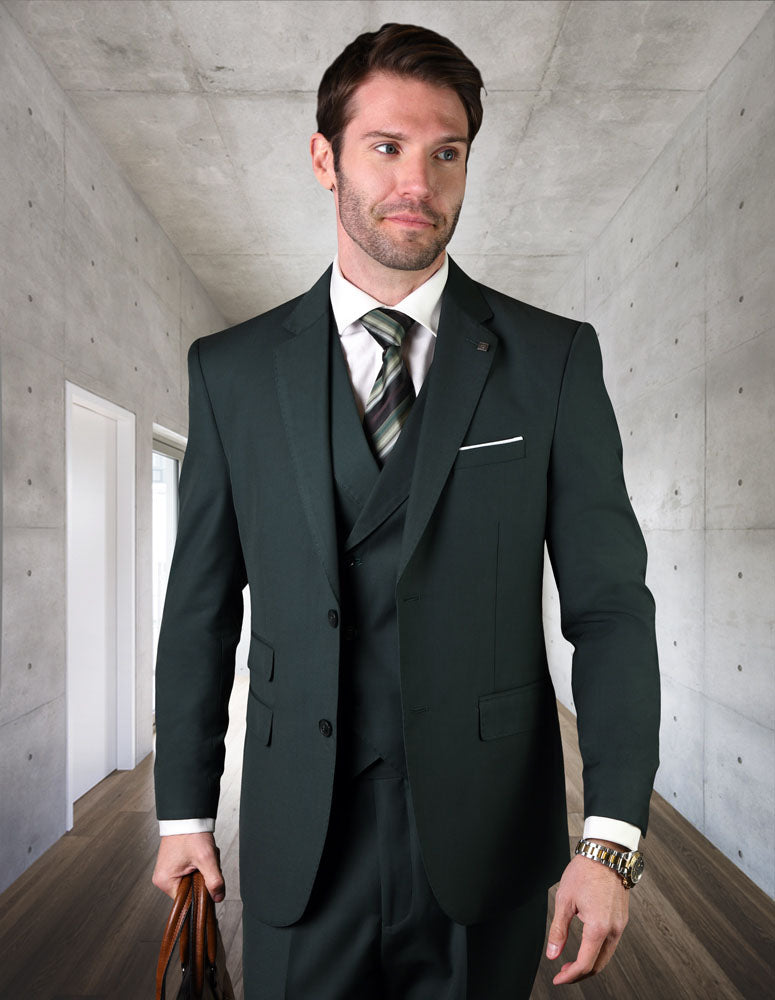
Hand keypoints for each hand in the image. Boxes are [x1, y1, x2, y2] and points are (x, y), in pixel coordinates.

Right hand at [152, 831, 224, 902]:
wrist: (187, 816)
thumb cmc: (191, 833)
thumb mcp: (206, 858)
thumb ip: (214, 880)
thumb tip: (218, 898)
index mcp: (165, 882)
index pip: (187, 901)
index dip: (202, 892)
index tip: (209, 880)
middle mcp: (163, 879)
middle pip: (191, 890)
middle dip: (203, 877)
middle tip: (205, 861)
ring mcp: (168, 872)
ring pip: (193, 880)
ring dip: (202, 869)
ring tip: (202, 855)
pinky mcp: (173, 865)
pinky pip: (190, 872)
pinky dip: (199, 864)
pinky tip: (200, 853)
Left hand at [546, 841, 629, 984]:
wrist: (606, 853)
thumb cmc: (585, 872)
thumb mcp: (564, 900)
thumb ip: (558, 930)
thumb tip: (553, 954)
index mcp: (598, 927)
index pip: (585, 963)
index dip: (570, 976)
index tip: (558, 979)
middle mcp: (614, 929)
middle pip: (599, 965)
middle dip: (580, 974)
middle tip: (563, 973)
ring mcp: (620, 924)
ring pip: (606, 955)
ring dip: (590, 963)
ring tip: (571, 962)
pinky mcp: (622, 919)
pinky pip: (611, 943)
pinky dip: (598, 951)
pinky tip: (586, 946)